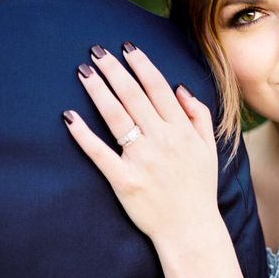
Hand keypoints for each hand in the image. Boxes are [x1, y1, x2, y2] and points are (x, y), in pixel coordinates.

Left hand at [63, 44, 218, 246]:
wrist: (191, 229)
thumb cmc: (199, 189)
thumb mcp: (209, 149)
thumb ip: (199, 116)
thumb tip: (181, 89)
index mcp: (181, 131)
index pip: (158, 88)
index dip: (141, 65)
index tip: (127, 48)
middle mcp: (162, 140)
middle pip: (133, 96)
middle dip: (114, 70)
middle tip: (96, 52)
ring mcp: (142, 160)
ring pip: (116, 117)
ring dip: (98, 91)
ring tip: (84, 72)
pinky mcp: (124, 180)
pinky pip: (100, 153)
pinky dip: (83, 135)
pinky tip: (69, 117)